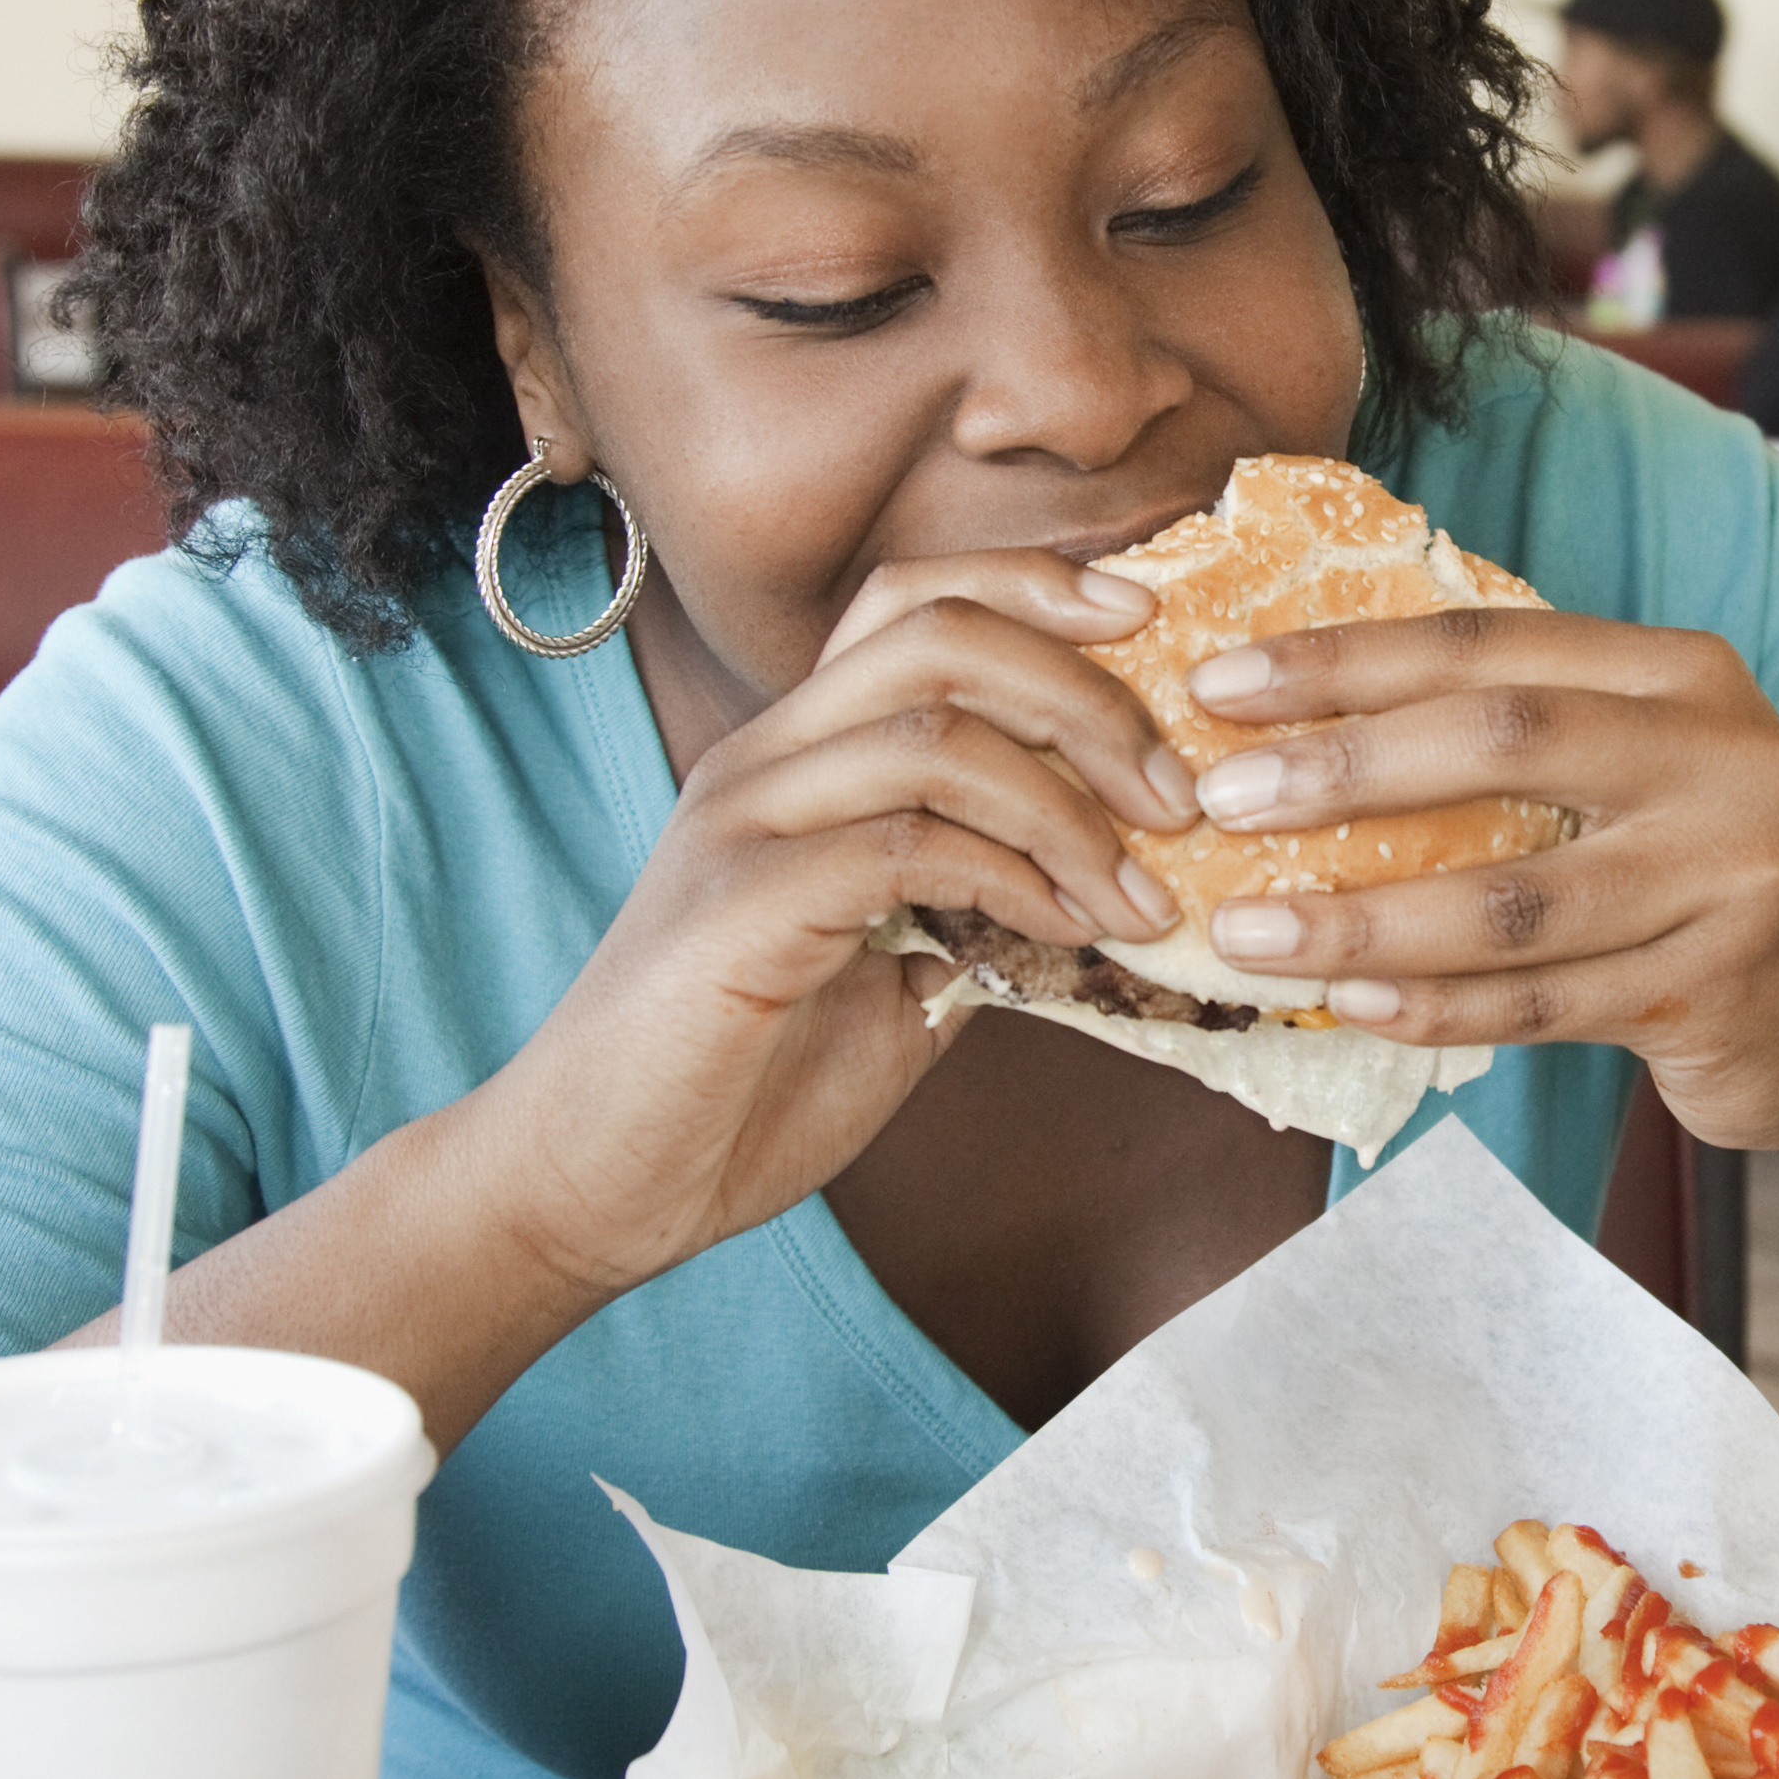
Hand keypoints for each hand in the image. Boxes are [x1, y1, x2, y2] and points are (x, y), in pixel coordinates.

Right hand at [448, 550, 1201, 1301]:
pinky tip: (1068, 932)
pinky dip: (1014, 877)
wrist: (599, 1187)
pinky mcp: (740, 906)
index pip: (915, 602)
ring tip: (1145, 891)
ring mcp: (744, 825)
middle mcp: (764, 762)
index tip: (1152, 633)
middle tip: (1179, 798)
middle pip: (938, 632)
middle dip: (1089, 698)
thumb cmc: (739, 1087)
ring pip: (933, 728)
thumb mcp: (894, 979)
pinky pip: (905, 843)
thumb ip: (974, 913)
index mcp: (798, 757)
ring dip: (1071, 804)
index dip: (1039, 591)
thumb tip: (1101, 890)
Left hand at [1165, 606, 1778, 1150]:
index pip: (1494, 640)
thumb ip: (1515, 723)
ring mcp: (1731, 883)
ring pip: (1513, 902)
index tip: (1223, 684)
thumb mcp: (1637, 764)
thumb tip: (1296, 709)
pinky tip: (1345, 1002)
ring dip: (1362, 919)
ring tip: (1247, 931)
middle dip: (1345, 768)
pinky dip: (1433, 1006)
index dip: (1349, 658)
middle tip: (1220, 799)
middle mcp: (1724, 760)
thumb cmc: (1692, 868)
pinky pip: (1542, 1005)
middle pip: (1506, 741)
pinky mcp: (1716, 995)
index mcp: (1687, 674)